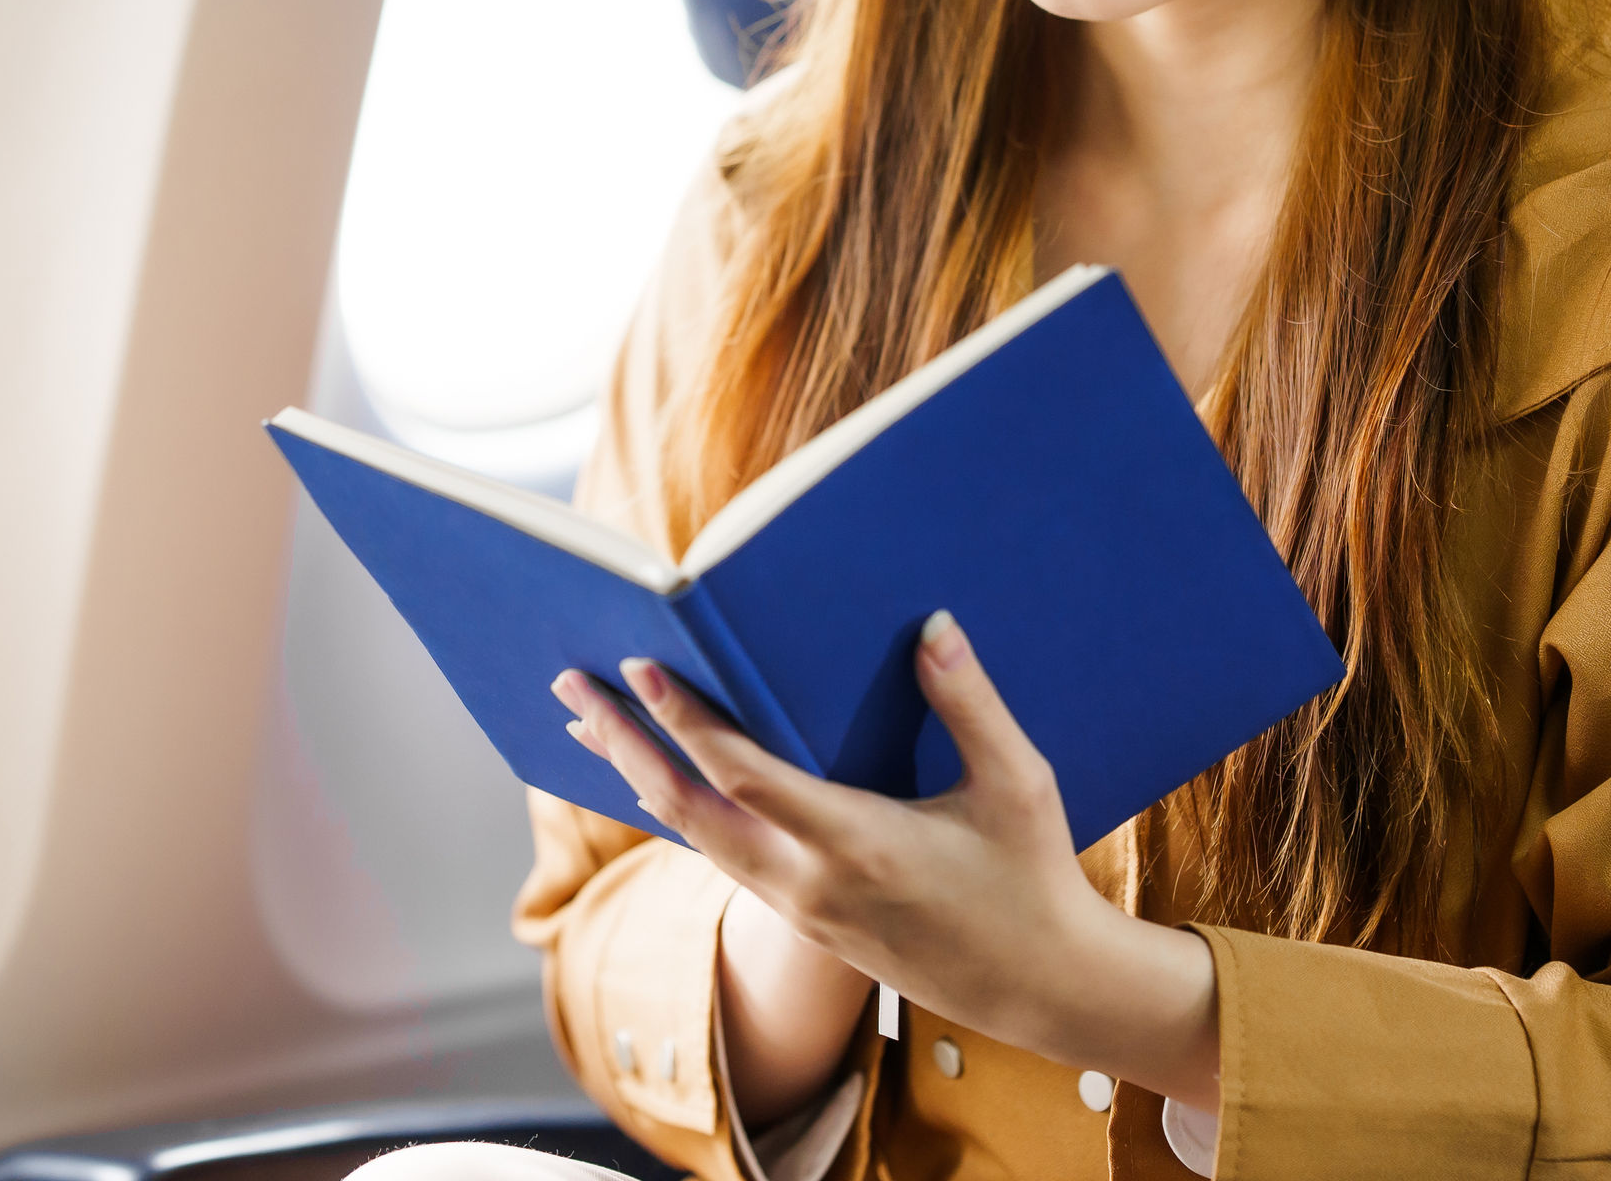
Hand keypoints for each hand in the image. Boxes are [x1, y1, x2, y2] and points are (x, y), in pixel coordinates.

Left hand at [552, 612, 1219, 1107]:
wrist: (1040, 987)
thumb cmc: (1033, 879)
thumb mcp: (1017, 784)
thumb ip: (968, 702)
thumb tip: (932, 624)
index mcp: (859, 844)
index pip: (743, 776)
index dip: (685, 720)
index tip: (637, 666)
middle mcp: (811, 883)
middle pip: (687, 811)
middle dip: (624, 745)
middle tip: (569, 689)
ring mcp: (800, 908)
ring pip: (695, 839)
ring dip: (638, 778)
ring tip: (589, 726)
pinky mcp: (803, 921)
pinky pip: (720, 858)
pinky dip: (679, 812)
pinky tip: (654, 782)